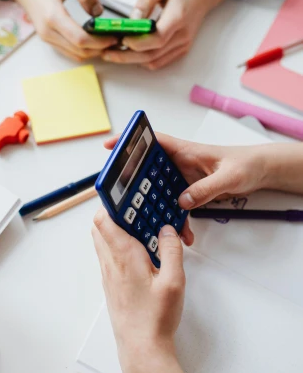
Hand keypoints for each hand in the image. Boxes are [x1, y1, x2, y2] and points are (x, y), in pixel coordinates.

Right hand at [0, 0, 116, 60]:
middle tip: (117, 39)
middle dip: (101, 48)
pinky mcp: (48, 38)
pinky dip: (84, 50)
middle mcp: (48, 32)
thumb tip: (98, 12)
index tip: (114, 35)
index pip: (80, 39)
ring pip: (75, 54)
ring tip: (109, 40)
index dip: (100, 42)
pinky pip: (69, 51)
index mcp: (53, 17)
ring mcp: (47, 37)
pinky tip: (95, 41)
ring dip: (93, 52)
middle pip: (80, 51)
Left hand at [92, 208, 184, 372]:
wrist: (142, 349)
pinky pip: (109, 255)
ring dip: (116, 229)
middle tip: (136, 209)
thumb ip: (172, 250)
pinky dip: (119, 246)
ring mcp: (108, 274)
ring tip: (142, 229)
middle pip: (100, 226)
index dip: (111, 202)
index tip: (125, 194)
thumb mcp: (174, 281)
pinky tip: (141, 252)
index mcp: (123, 256)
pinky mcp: (111, 284)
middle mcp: (110, 262)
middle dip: (114, 213)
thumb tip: (167, 229)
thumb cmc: (156, 318)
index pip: (105, 219)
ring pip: (103, 241)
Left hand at [102, 0, 255, 69]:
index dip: (137, 42)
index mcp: (179, 17)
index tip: (120, 39)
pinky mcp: (182, 49)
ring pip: (155, 61)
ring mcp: (183, 44)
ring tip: (113, 54)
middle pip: (153, 54)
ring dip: (132, 60)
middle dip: (127, 56)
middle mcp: (183, 35)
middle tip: (107, 54)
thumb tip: (132, 18)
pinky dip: (143, 61)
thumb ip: (146, 1)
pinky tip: (130, 53)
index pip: (157, 38)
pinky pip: (160, 61)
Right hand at [104, 133, 268, 210]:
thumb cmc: (246, 164)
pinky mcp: (191, 191)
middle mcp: (180, 162)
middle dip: (134, 182)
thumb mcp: (228, 177)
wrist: (261, 172)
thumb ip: (204, 189)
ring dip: (155, 206)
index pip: (153, 141)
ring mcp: (184, 177)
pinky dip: (177, 218)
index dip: (130, 141)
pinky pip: (177, 204)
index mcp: (185, 151)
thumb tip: (182, 202)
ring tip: (148, 221)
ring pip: (160, 190)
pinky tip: (181, 232)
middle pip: (149, 169)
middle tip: (120, 195)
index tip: (110, 146)